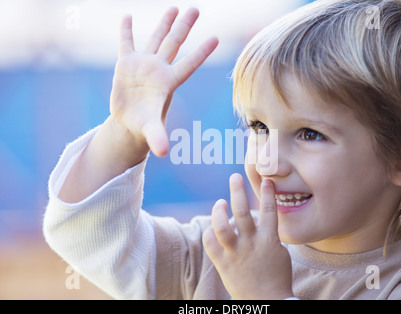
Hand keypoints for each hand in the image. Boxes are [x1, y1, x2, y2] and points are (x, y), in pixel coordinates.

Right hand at [110, 8, 217, 156]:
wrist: (130, 121)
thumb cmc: (144, 124)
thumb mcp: (151, 129)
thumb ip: (157, 136)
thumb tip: (163, 152)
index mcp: (168, 83)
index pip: (188, 65)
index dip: (201, 53)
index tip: (215, 38)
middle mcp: (159, 70)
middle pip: (174, 44)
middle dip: (184, 27)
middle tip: (195, 9)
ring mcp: (143, 65)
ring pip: (156, 39)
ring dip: (164, 23)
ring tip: (175, 7)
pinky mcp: (126, 65)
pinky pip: (126, 44)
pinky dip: (126, 31)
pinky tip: (127, 16)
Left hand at [203, 173, 293, 299]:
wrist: (266, 302)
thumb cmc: (276, 276)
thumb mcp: (280, 251)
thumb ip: (269, 233)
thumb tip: (259, 218)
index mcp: (269, 241)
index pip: (269, 211)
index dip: (267, 194)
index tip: (265, 180)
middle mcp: (250, 244)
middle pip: (241, 212)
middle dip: (237, 191)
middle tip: (235, 177)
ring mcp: (235, 253)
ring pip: (221, 227)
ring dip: (218, 211)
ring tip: (220, 202)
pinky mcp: (223, 263)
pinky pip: (210, 243)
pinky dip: (209, 232)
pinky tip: (212, 227)